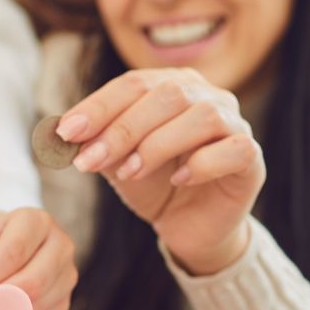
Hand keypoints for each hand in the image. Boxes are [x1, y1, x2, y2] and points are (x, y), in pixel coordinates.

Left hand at [56, 68, 264, 274]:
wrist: (187, 225)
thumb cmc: (151, 185)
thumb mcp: (113, 161)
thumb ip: (92, 143)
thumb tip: (58, 132)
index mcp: (172, 86)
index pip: (132, 83)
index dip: (98, 107)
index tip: (65, 133)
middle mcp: (208, 96)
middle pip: (165, 96)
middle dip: (121, 129)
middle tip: (88, 162)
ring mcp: (235, 124)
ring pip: (201, 117)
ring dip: (158, 145)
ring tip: (130, 173)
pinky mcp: (251, 158)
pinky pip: (234, 149)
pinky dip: (202, 163)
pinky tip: (179, 179)